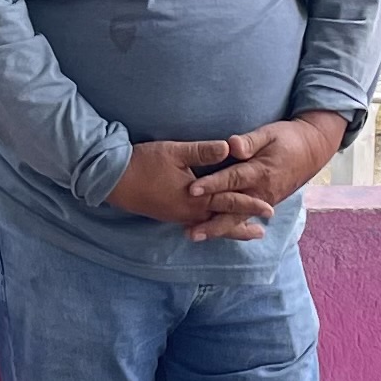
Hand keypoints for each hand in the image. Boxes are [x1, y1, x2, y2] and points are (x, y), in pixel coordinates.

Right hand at [106, 138, 273, 241]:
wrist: (113, 179)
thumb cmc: (144, 162)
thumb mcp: (175, 152)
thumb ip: (203, 151)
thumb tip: (230, 147)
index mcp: (194, 198)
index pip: (228, 202)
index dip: (249, 204)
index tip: (268, 209)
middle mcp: (188, 212)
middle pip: (221, 221)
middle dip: (241, 226)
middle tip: (261, 232)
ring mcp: (177, 216)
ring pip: (208, 224)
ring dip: (226, 228)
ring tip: (243, 233)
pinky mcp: (168, 215)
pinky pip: (195, 223)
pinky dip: (208, 225)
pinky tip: (210, 224)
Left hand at [183, 113, 347, 234]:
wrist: (312, 150)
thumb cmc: (287, 138)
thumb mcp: (270, 133)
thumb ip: (250, 141)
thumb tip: (231, 145)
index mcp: (260, 171)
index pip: (232, 179)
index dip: (212, 185)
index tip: (192, 189)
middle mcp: (261, 191)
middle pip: (232, 209)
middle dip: (211, 221)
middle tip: (189, 231)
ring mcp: (263, 201)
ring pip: (237, 219)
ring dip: (216, 229)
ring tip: (194, 236)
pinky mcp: (264, 204)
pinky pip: (243, 218)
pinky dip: (228, 228)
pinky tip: (211, 233)